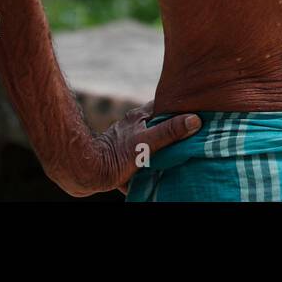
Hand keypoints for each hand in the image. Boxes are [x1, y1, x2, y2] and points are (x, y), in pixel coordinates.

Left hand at [49, 102, 200, 197]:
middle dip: (172, 133)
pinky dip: (148, 166)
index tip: (195, 115)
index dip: (179, 110)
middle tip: (190, 139)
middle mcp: (132, 127)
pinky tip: (157, 174)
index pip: (164, 107)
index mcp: (138, 118)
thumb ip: (170, 131)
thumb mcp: (147, 142)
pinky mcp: (120, 160)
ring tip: (177, 159)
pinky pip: (139, 160)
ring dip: (160, 151)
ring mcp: (125, 143)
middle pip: (158, 126)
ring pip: (149, 144)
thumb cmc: (115, 156)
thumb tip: (194, 120)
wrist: (86, 174)